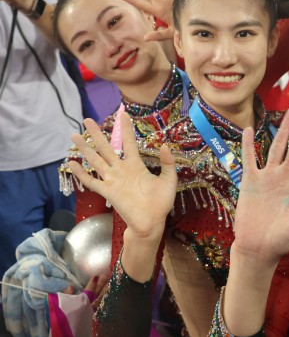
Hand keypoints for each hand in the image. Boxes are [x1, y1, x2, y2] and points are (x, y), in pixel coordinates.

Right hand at [66, 113, 176, 241]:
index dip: (125, 129)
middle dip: (97, 134)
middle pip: (106, 148)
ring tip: (75, 136)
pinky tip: (71, 163)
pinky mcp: (107, 191)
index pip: (128, 143)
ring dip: (85, 148)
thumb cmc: (161, 202)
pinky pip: (92, 181)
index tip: (122, 114)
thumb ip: (167, 163)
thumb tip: (165, 145)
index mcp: (136, 165)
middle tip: (87, 120)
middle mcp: (122, 170)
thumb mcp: (169, 180)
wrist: (151, 221)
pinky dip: (81, 173)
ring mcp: (113, 180)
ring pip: (96, 160)